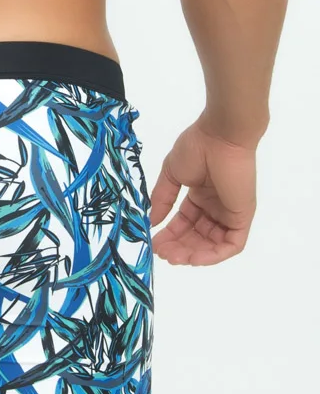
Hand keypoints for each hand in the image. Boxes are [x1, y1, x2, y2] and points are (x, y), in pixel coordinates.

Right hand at [149, 114, 256, 265]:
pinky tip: (194, 258)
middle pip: (196, 237)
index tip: (153, 244)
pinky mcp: (242, 216)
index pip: (184, 224)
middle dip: (178, 248)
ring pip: (213, 245)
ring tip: (174, 257)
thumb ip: (162, 200)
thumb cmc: (196, 148)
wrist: (220, 135)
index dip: (169, 236)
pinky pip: (231, 245)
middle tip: (161, 254)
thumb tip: (150, 222)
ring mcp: (229, 213)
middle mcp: (216, 207)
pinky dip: (214, 256)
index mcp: (200, 196)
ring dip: (193, 255)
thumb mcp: (171, 176)